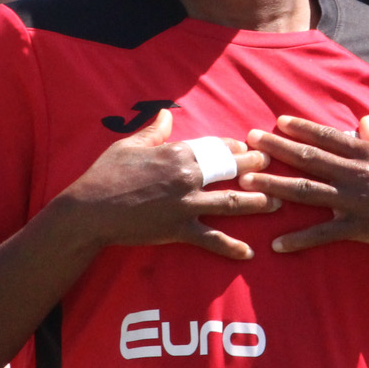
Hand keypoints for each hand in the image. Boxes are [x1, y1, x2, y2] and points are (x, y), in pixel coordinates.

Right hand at [58, 109, 276, 259]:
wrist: (90, 210)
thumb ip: (153, 131)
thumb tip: (168, 114)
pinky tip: (248, 253)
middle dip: (255, 168)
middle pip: (230, 171)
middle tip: (273, 167)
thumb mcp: (129, 145)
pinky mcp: (179, 229)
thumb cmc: (105, 174)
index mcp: (176, 152)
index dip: (234, 148)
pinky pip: (211, 239)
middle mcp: (187, 176)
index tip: (249, 147)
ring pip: (230, 202)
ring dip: (257, 203)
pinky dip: (231, 247)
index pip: (215, 147)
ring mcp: (185, 204)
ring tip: (278, 203)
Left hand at [242, 114, 368, 255]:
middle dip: (276, 148)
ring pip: (307, 190)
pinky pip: (323, 233)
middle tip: (249, 141)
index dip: (301, 128)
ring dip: (275, 186)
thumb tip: (362, 120)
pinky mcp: (359, 226)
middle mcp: (357, 172)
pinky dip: (299, 239)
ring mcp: (356, 199)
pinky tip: (277, 244)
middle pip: (309, 158)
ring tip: (248, 184)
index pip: (327, 136)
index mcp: (367, 152)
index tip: (277, 121)